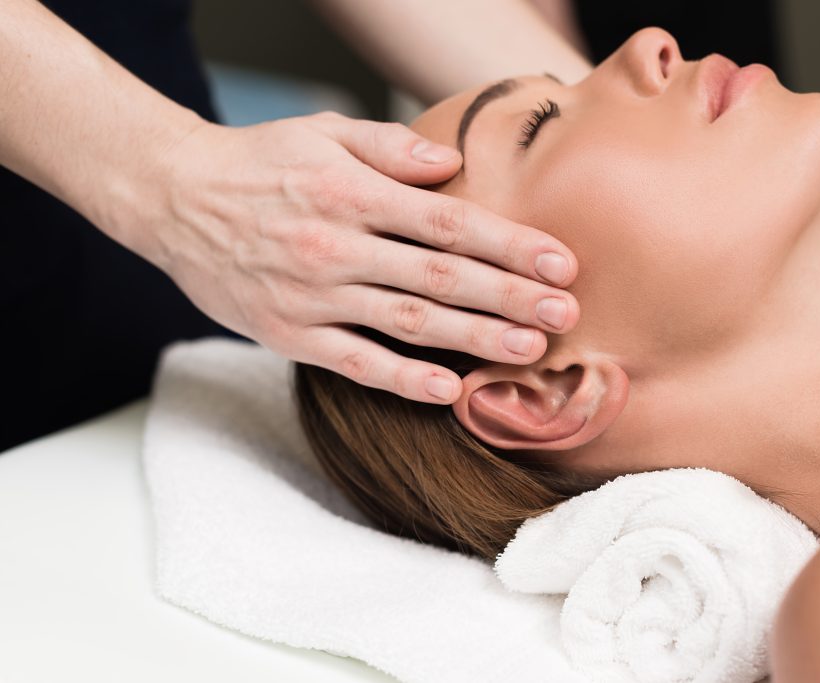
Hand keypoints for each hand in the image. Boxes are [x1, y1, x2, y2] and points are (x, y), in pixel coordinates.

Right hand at [134, 113, 579, 403]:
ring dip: (474, 339)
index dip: (508, 244)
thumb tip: (452, 164)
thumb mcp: (321, 132)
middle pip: (440, 277)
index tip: (559, 263)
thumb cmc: (260, 162)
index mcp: (351, 192)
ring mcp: (313, 296)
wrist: (173, 199)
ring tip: (529, 351)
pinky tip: (451, 390)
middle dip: (509, 297)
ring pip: (409, 324)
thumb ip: (390, 147)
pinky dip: (404, 380)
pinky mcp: (290, 335)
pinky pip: (356, 363)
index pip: (447, 222)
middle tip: (565, 315)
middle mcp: (336, 245)